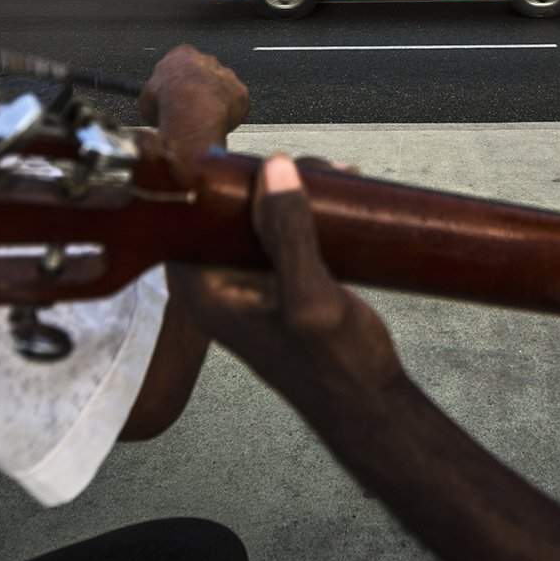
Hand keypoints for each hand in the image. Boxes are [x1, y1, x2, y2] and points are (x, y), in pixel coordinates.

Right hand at [140, 45, 248, 183]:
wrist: (194, 114)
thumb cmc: (168, 104)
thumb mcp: (146, 100)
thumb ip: (154, 98)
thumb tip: (153, 110)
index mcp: (182, 55)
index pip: (180, 62)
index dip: (177, 81)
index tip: (173, 96)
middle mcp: (208, 60)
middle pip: (204, 74)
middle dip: (199, 90)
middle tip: (191, 110)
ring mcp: (227, 75)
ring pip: (222, 89)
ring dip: (216, 102)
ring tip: (204, 121)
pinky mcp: (240, 92)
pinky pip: (236, 104)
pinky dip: (230, 115)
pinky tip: (218, 126)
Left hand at [174, 155, 403, 402]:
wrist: (369, 404)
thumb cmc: (335, 368)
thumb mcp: (311, 299)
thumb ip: (288, 235)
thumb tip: (273, 170)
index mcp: (203, 292)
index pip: (190, 216)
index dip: (217, 181)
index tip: (253, 156)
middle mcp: (217, 284)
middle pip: (226, 208)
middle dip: (267, 179)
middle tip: (311, 168)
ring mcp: (247, 282)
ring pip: (257, 214)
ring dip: (290, 191)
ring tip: (332, 179)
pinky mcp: (277, 281)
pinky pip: (280, 230)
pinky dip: (304, 210)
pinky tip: (334, 199)